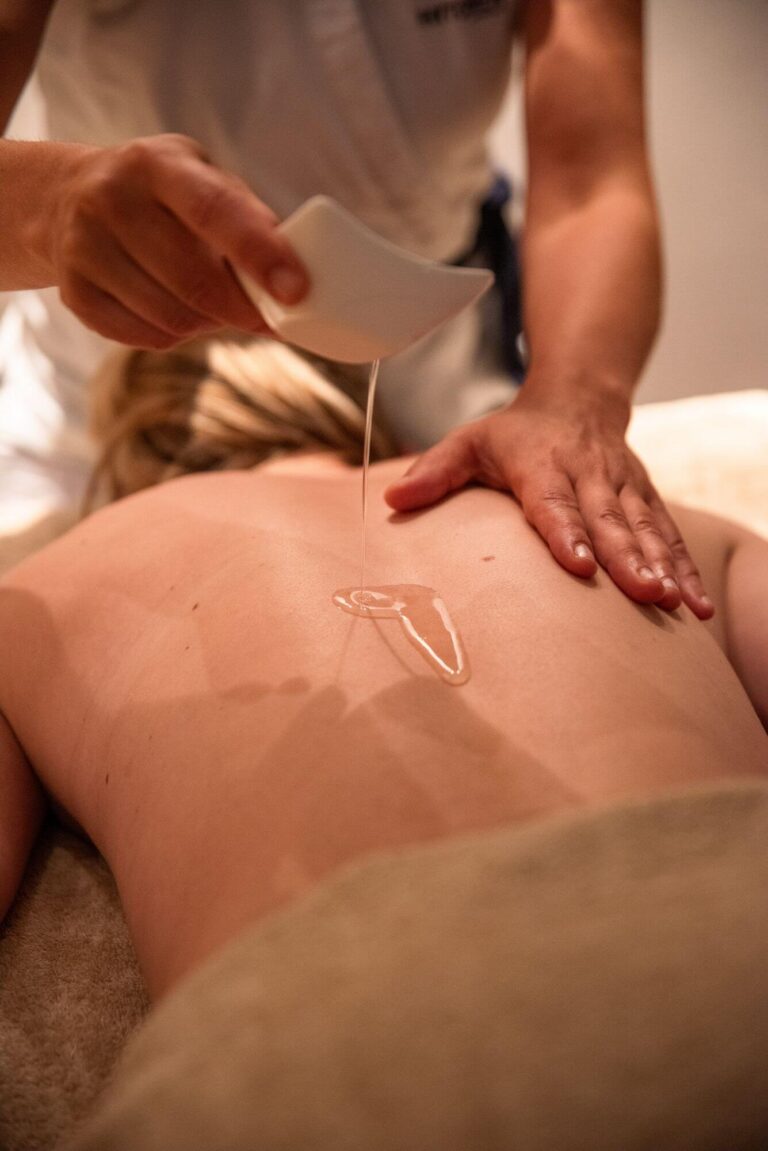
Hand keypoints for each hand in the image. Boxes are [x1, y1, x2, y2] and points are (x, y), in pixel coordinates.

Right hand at [44, 134, 308, 347]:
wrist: (68, 199)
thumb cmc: (162, 195)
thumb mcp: (201, 179)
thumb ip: (246, 218)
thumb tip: (296, 275)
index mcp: (156, 164)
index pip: (214, 211)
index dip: (259, 254)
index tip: (296, 290)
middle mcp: (111, 199)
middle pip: (193, 281)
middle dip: (241, 310)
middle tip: (265, 317)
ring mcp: (85, 248)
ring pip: (174, 318)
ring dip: (209, 324)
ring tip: (214, 306)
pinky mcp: (75, 293)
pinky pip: (149, 337)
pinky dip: (177, 335)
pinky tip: (177, 311)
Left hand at [384, 388, 713, 618]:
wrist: (578, 397)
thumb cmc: (514, 434)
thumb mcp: (469, 442)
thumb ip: (434, 472)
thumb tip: (392, 501)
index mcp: (541, 463)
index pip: (554, 501)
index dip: (566, 532)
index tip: (577, 565)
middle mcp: (588, 474)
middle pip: (609, 520)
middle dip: (628, 558)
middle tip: (644, 594)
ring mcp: (621, 487)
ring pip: (645, 528)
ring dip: (663, 565)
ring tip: (675, 603)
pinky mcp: (644, 498)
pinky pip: (668, 534)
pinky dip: (684, 568)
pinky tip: (695, 605)